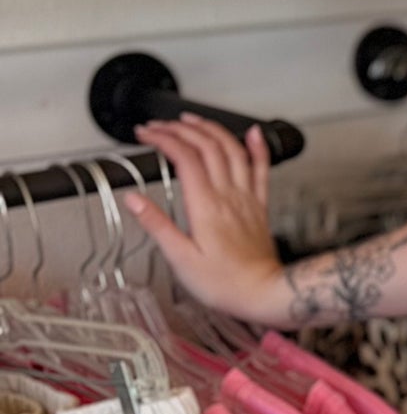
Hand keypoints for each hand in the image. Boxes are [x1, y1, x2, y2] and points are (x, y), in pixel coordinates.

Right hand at [122, 115, 286, 324]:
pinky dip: (258, 147)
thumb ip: (157, 225)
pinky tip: (254, 133)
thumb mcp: (180, 258)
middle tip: (160, 125)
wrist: (264, 294)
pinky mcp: (259, 207)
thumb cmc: (225, 283)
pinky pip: (261, 169)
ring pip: (233, 151)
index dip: (163, 139)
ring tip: (193, 119)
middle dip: (181, 128)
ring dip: (212, 129)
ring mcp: (246, 199)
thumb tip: (134, 200)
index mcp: (206, 207)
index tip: (146, 134)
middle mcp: (229, 196)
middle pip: (207, 146)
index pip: (184, 158)